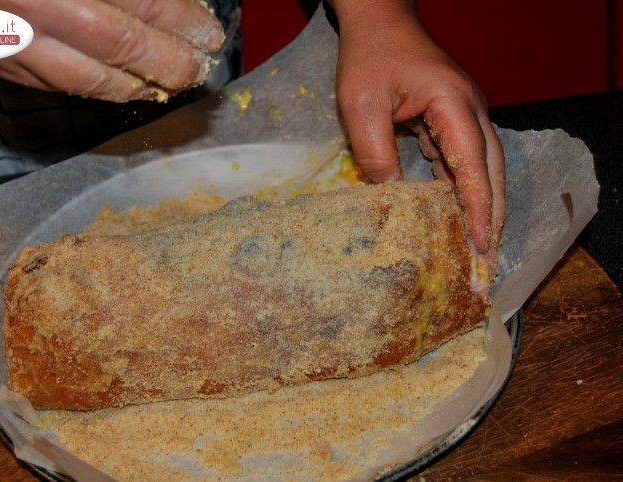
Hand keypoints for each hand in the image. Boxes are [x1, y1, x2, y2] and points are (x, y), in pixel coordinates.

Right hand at [0, 0, 224, 101]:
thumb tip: (167, 6)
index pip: (137, 1)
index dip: (180, 20)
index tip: (208, 34)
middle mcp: (32, 10)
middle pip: (119, 46)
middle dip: (168, 61)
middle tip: (196, 68)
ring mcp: (9, 39)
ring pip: (87, 78)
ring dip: (136, 86)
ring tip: (166, 85)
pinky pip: (55, 85)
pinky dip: (95, 88)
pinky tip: (119, 86)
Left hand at [332, 0, 504, 271]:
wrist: (379, 23)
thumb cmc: (369, 58)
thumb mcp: (361, 106)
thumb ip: (377, 153)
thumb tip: (391, 197)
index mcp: (453, 104)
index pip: (473, 165)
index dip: (479, 209)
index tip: (483, 245)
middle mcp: (470, 111)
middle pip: (491, 172)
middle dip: (492, 218)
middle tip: (488, 263)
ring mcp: (464, 116)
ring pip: (481, 170)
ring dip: (481, 209)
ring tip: (477, 252)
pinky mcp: (451, 121)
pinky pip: (462, 162)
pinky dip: (462, 192)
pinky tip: (456, 220)